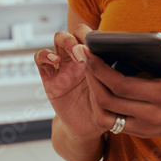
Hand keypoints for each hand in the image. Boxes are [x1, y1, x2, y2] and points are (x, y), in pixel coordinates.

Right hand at [35, 24, 115, 139]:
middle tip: (87, 47)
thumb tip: (120, 59)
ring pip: (59, 38)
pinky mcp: (49, 77)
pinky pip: (40, 58)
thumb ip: (111, 78)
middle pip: (76, 32)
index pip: (94, 36)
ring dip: (66, 39)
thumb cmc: (104, 110)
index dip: (96, 36)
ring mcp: (63, 66)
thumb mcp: (112, 94)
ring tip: (74, 51)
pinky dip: (45, 55)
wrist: (86, 128)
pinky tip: (55, 61)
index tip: (102, 44)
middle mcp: (79, 59)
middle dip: (81, 33)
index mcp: (95, 59)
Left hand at [81, 41, 160, 141]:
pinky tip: (100, 89)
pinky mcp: (144, 132)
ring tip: (89, 74)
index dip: (99, 69)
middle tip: (80, 57)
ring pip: (106, 116)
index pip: (120, 85)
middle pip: (108, 100)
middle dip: (90, 77)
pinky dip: (102, 108)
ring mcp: (146, 127)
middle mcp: (152, 115)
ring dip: (92, 95)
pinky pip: (113, 125)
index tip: (88, 52)